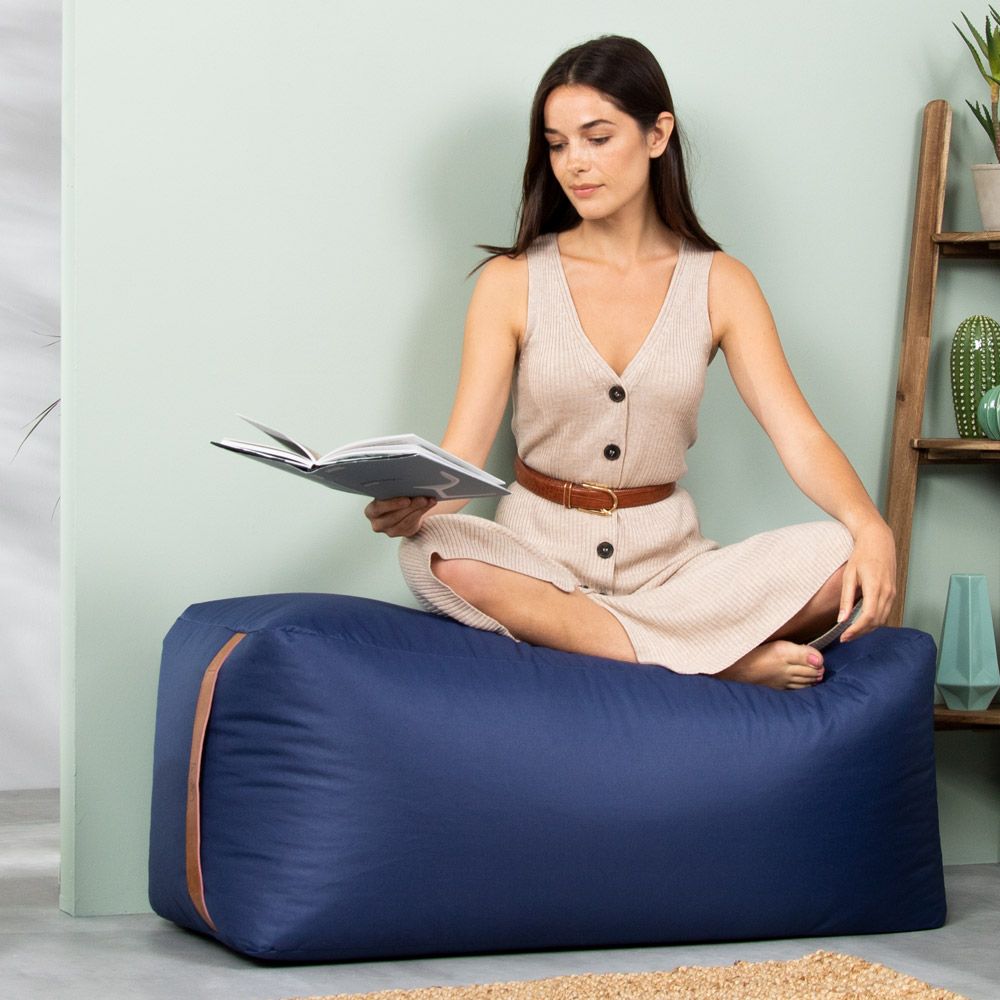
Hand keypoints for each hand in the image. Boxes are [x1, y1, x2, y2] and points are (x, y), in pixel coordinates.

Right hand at [364, 496, 436, 537]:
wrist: (399, 507)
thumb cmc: (392, 496)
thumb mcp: (391, 492)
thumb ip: (398, 489)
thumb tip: (412, 484)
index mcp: (371, 511)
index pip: (378, 508)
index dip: (392, 504)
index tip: (406, 499)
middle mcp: (378, 523)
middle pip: (394, 516)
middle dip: (411, 506)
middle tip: (423, 498)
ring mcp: (390, 531)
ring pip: (406, 522)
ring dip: (419, 510)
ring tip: (429, 500)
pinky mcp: (402, 533)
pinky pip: (413, 525)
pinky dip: (422, 513)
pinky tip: (429, 504)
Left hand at [838, 519, 896, 641]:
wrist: (878, 541)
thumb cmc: (861, 555)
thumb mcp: (849, 575)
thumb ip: (846, 598)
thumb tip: (841, 619)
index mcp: (875, 587)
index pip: (869, 616)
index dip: (857, 629)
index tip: (845, 636)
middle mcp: (888, 592)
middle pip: (877, 621)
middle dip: (861, 633)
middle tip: (845, 638)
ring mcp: (893, 593)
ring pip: (883, 619)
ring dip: (868, 629)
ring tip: (852, 633)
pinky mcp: (893, 593)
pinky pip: (886, 612)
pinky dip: (875, 621)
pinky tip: (863, 623)